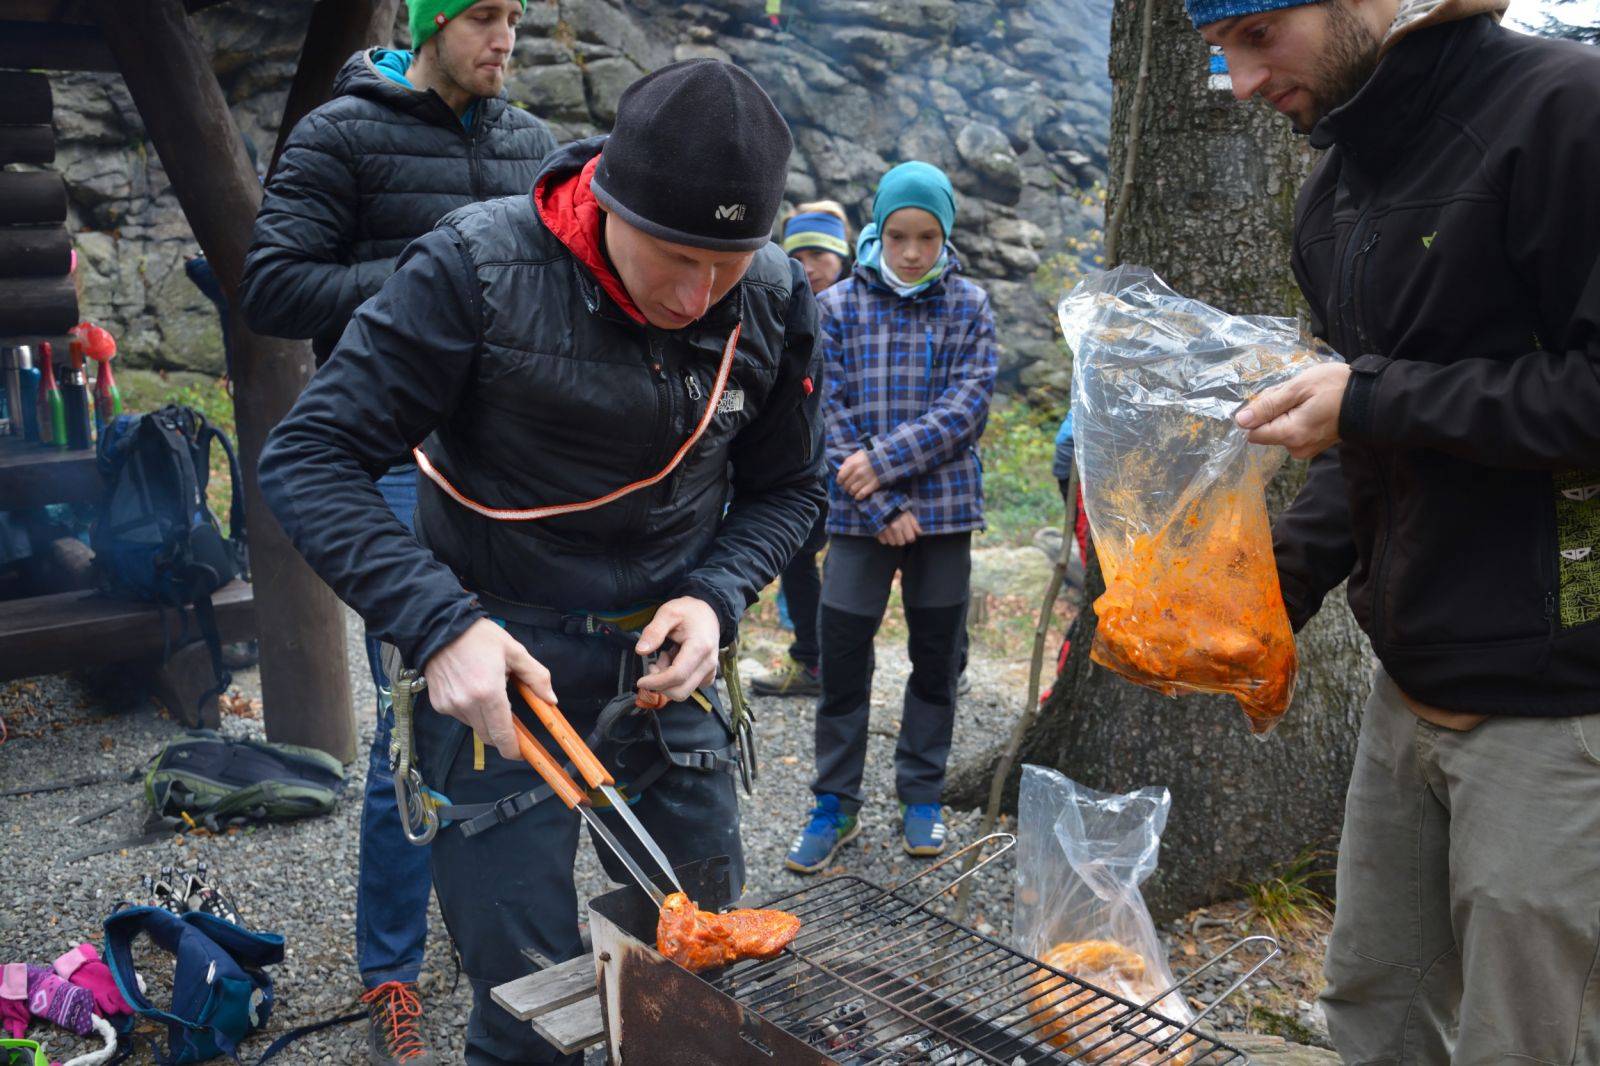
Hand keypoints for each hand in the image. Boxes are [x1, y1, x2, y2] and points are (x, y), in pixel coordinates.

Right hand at [424, 618, 555, 759]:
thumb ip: (536, 676)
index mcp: (489, 693)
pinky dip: (470, 711)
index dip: (513, 749)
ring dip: (486, 720)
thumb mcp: (514, 651)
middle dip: (502, 736)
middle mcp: (467, 704)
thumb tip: (551, 699)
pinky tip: (471, 689)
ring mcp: (450, 706)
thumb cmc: (479, 637)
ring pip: (474, 726)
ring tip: (489, 693)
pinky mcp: (439, 704)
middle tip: (512, 725)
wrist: (439, 627)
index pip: (503, 734)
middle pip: (488, 736)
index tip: (521, 753)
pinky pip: (460, 716)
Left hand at [635, 597, 720, 701]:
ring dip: (668, 681)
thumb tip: (641, 651)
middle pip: (681, 691)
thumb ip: (654, 631)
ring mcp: (710, 671)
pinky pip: (689, 687)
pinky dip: (676, 681)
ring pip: (684, 691)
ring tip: (666, 657)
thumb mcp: (668, 613)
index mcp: (700, 647)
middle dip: (660, 685)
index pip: (677, 676)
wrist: (709, 612)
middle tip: (653, 665)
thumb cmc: (688, 612)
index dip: (656, 682)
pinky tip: (675, 663)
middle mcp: (708, 663)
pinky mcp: (708, 676)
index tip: (640, 681)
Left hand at [837, 450, 881, 499]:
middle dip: (846, 487)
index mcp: (853, 464)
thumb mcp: (857, 455)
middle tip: (848, 486)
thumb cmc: (869, 457)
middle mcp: (858, 473)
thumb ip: (847, 461)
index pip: (841, 477)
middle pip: (846, 485)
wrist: (885, 460)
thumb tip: (840, 470)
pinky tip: (858, 495)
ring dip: (852, 492)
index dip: (839, 481)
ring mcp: (865, 480)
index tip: (840, 482)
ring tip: (853, 490)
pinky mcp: (872, 485)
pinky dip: (858, 496)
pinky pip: (861, 495)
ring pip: (852, 491)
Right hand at [876, 510, 920, 546]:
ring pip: (893, 543)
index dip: (910, 537)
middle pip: (901, 542)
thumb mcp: (907, 512)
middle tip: (900, 532)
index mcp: (904, 522)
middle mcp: (895, 527)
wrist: (879, 502)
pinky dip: (884, 538)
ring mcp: (885, 530)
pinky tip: (885, 532)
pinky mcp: (877, 531)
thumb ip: (914, 523)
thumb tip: (919, 533)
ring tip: (892, 532)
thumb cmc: (895, 507)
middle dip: (902, 539)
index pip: (910, 538)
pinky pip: (883, 541)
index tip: (908, 533)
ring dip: (893, 539)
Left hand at [1235, 362, 1351, 458]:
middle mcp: (1296, 448)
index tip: (1274, 397)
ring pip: (1279, 429)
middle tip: (1295, 393)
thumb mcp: (1298, 388)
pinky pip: (1293, 431)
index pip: (1253, 432)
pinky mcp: (1313, 445)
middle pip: (1266, 430)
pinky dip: (1296, 417)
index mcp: (1290, 435)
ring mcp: (1305, 449)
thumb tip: (1241, 421)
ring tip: (1307, 398)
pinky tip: (1311, 405)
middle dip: (1273, 410)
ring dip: (1285, 412)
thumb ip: (1268, 405)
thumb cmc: (1335, 387)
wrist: (1370, 398)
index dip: (1257, 413)